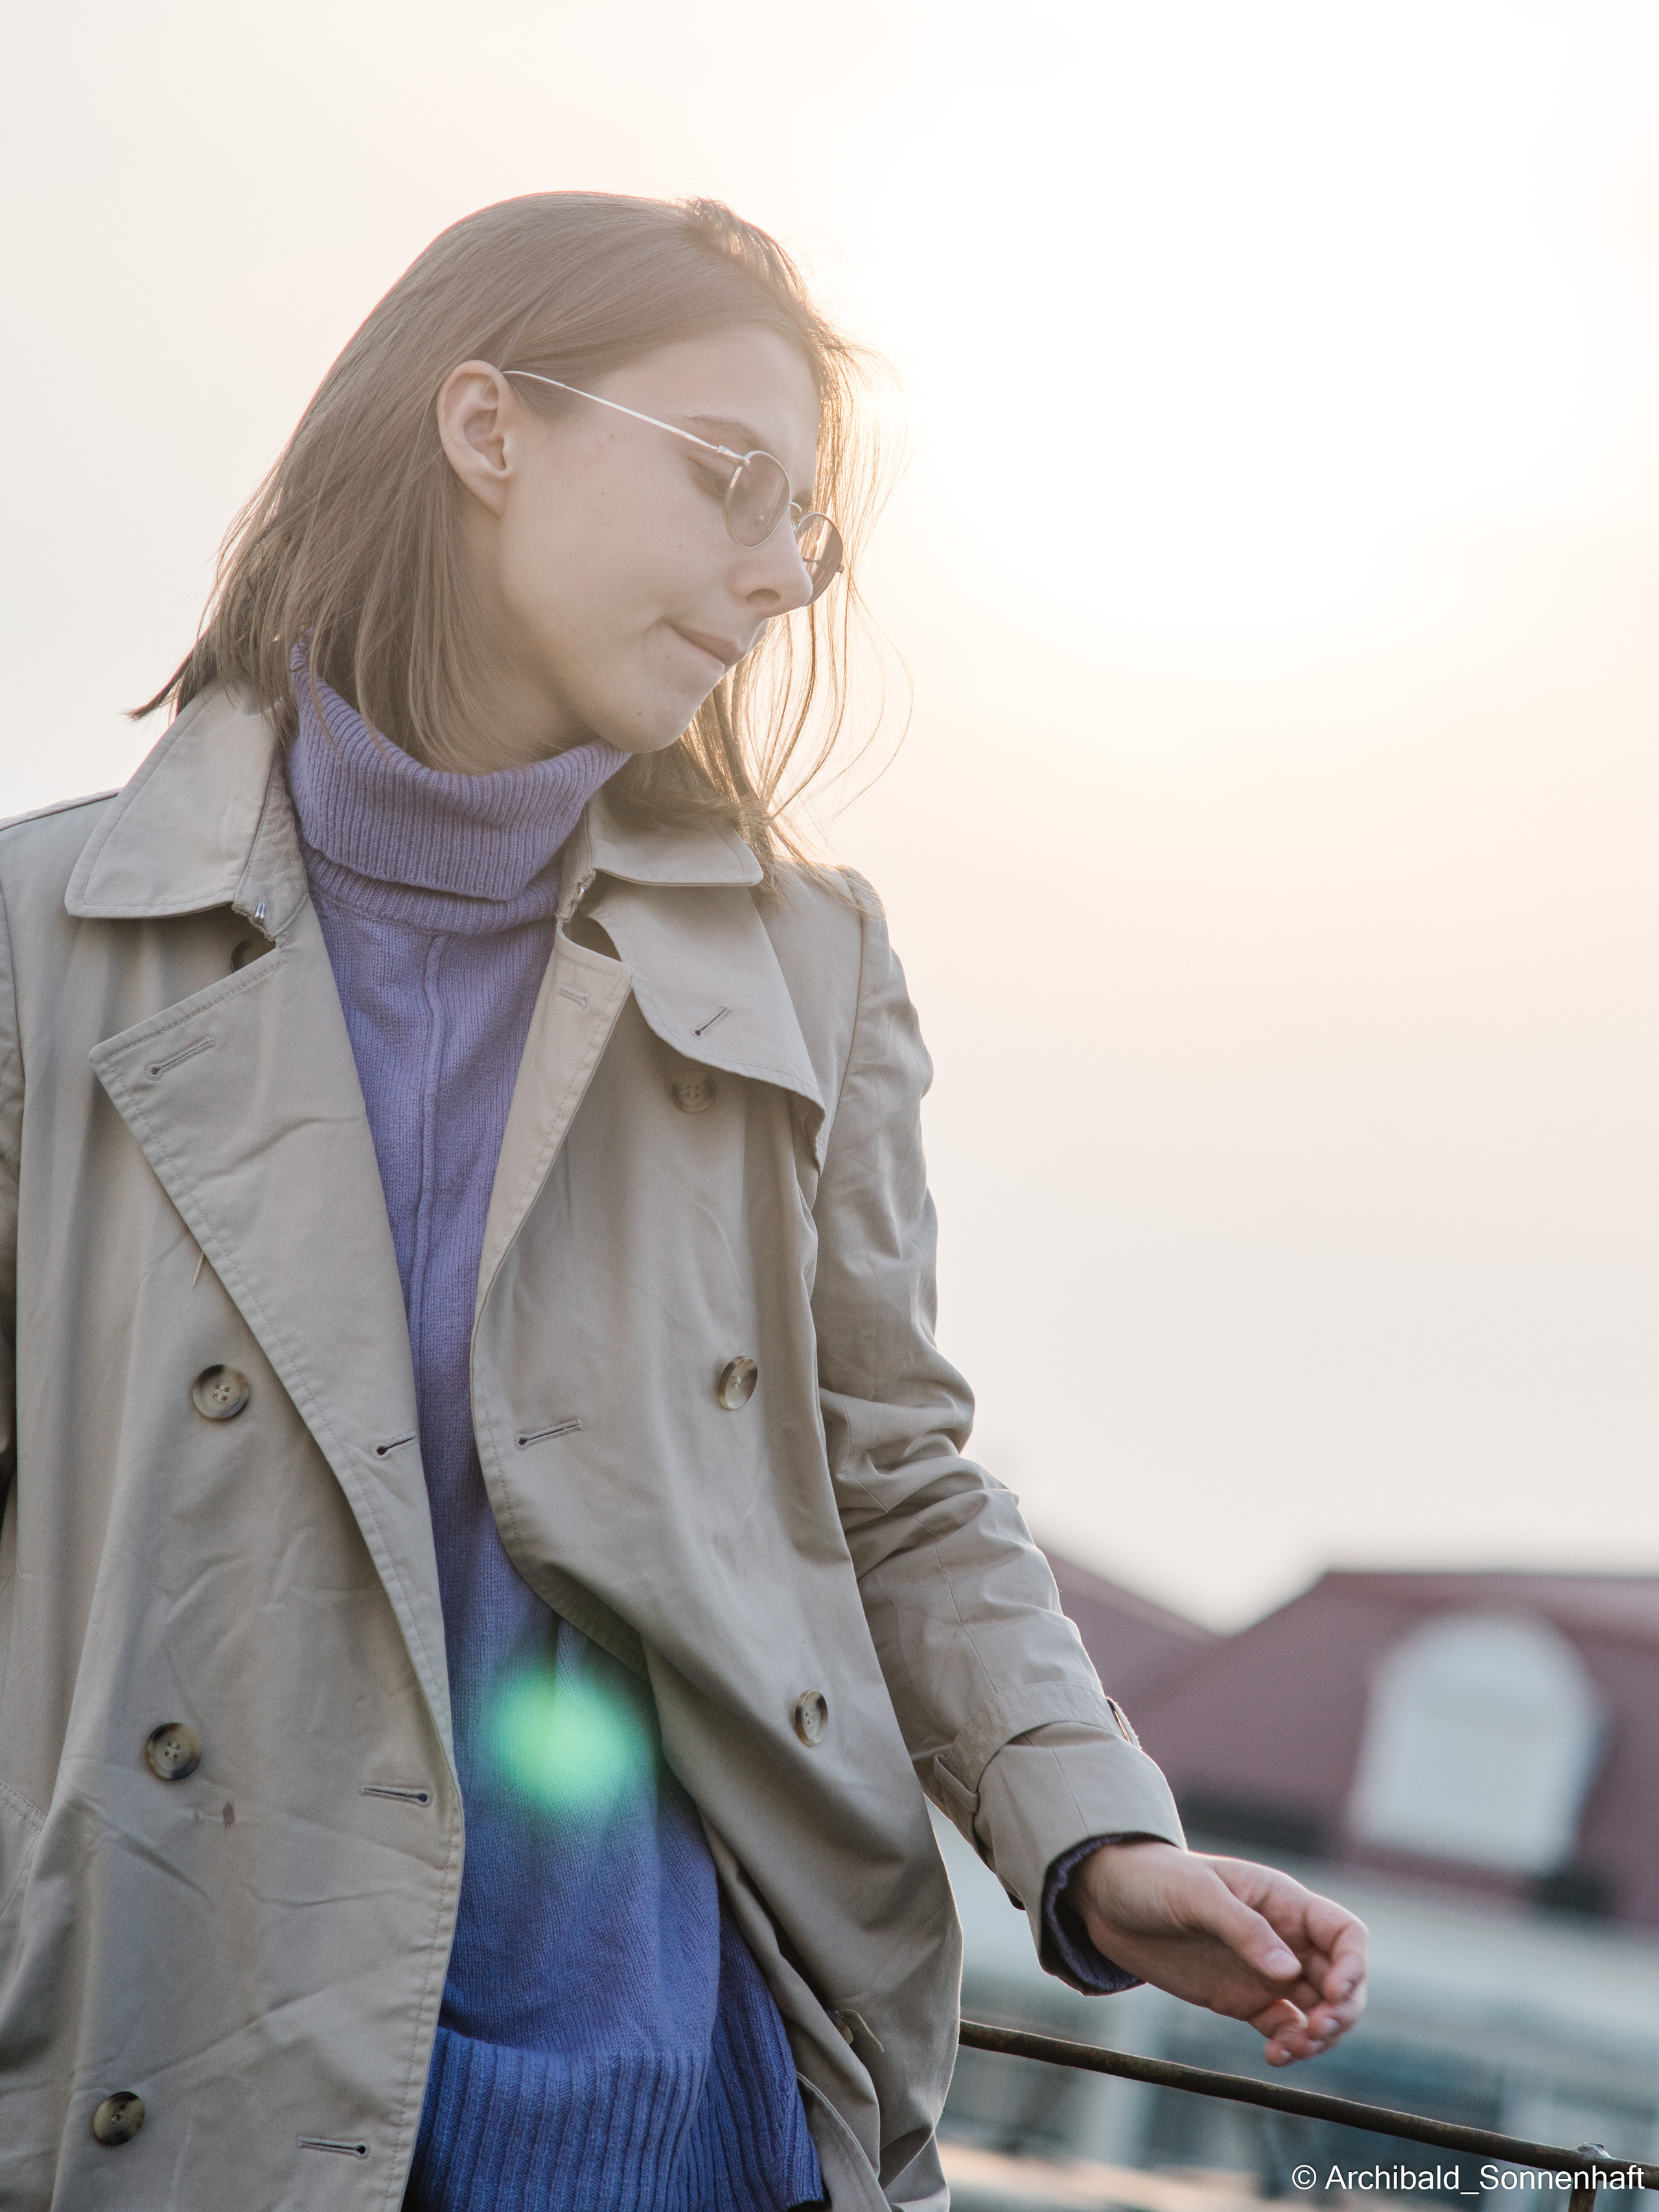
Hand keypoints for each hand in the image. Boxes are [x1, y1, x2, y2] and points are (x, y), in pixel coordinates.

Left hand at [1067, 1839, 1366, 2064]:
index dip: (1353, 1964)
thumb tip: (1288, 1971)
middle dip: (1343, 2010)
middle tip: (1318, 2031)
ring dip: (1320, 2035)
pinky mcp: (1244, 1999)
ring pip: (1318, 2010)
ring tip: (1293, 2048)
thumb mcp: (1196, 1894)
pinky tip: (1275, 2055)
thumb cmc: (1154, 1879)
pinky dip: (1290, 2045)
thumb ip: (1242, 1928)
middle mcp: (1284, 1938)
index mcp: (1282, 1901)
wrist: (1109, 1900)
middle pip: (1341, 1979)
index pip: (1343, 1933)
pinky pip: (1283, 2028)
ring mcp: (1266, 1972)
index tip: (1334, 1992)